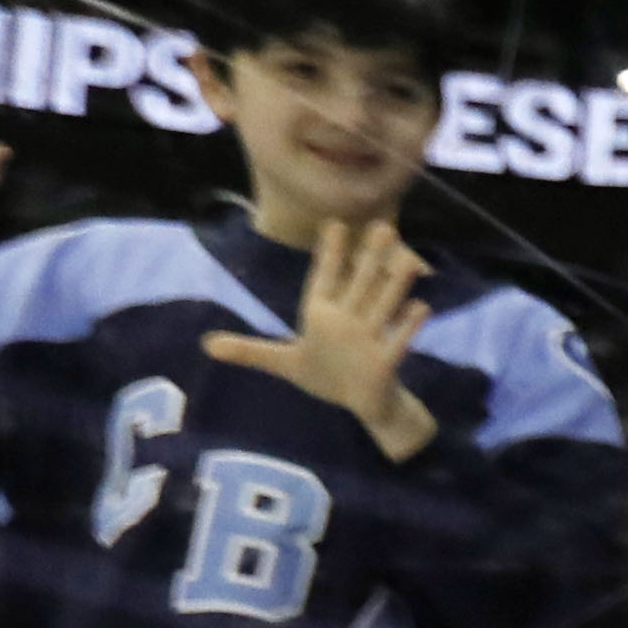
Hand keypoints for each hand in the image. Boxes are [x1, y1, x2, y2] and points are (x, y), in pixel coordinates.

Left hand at [198, 219, 436, 460]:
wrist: (360, 403)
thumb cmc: (326, 376)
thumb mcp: (283, 363)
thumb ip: (249, 351)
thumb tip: (206, 344)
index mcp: (322, 315)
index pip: (326, 279)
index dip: (330, 254)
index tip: (334, 225)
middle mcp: (348, 320)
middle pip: (360, 284)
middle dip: (370, 258)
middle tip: (383, 228)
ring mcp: (369, 339)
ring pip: (383, 306)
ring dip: (395, 285)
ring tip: (408, 261)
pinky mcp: (385, 361)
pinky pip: (398, 341)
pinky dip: (408, 326)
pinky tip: (421, 307)